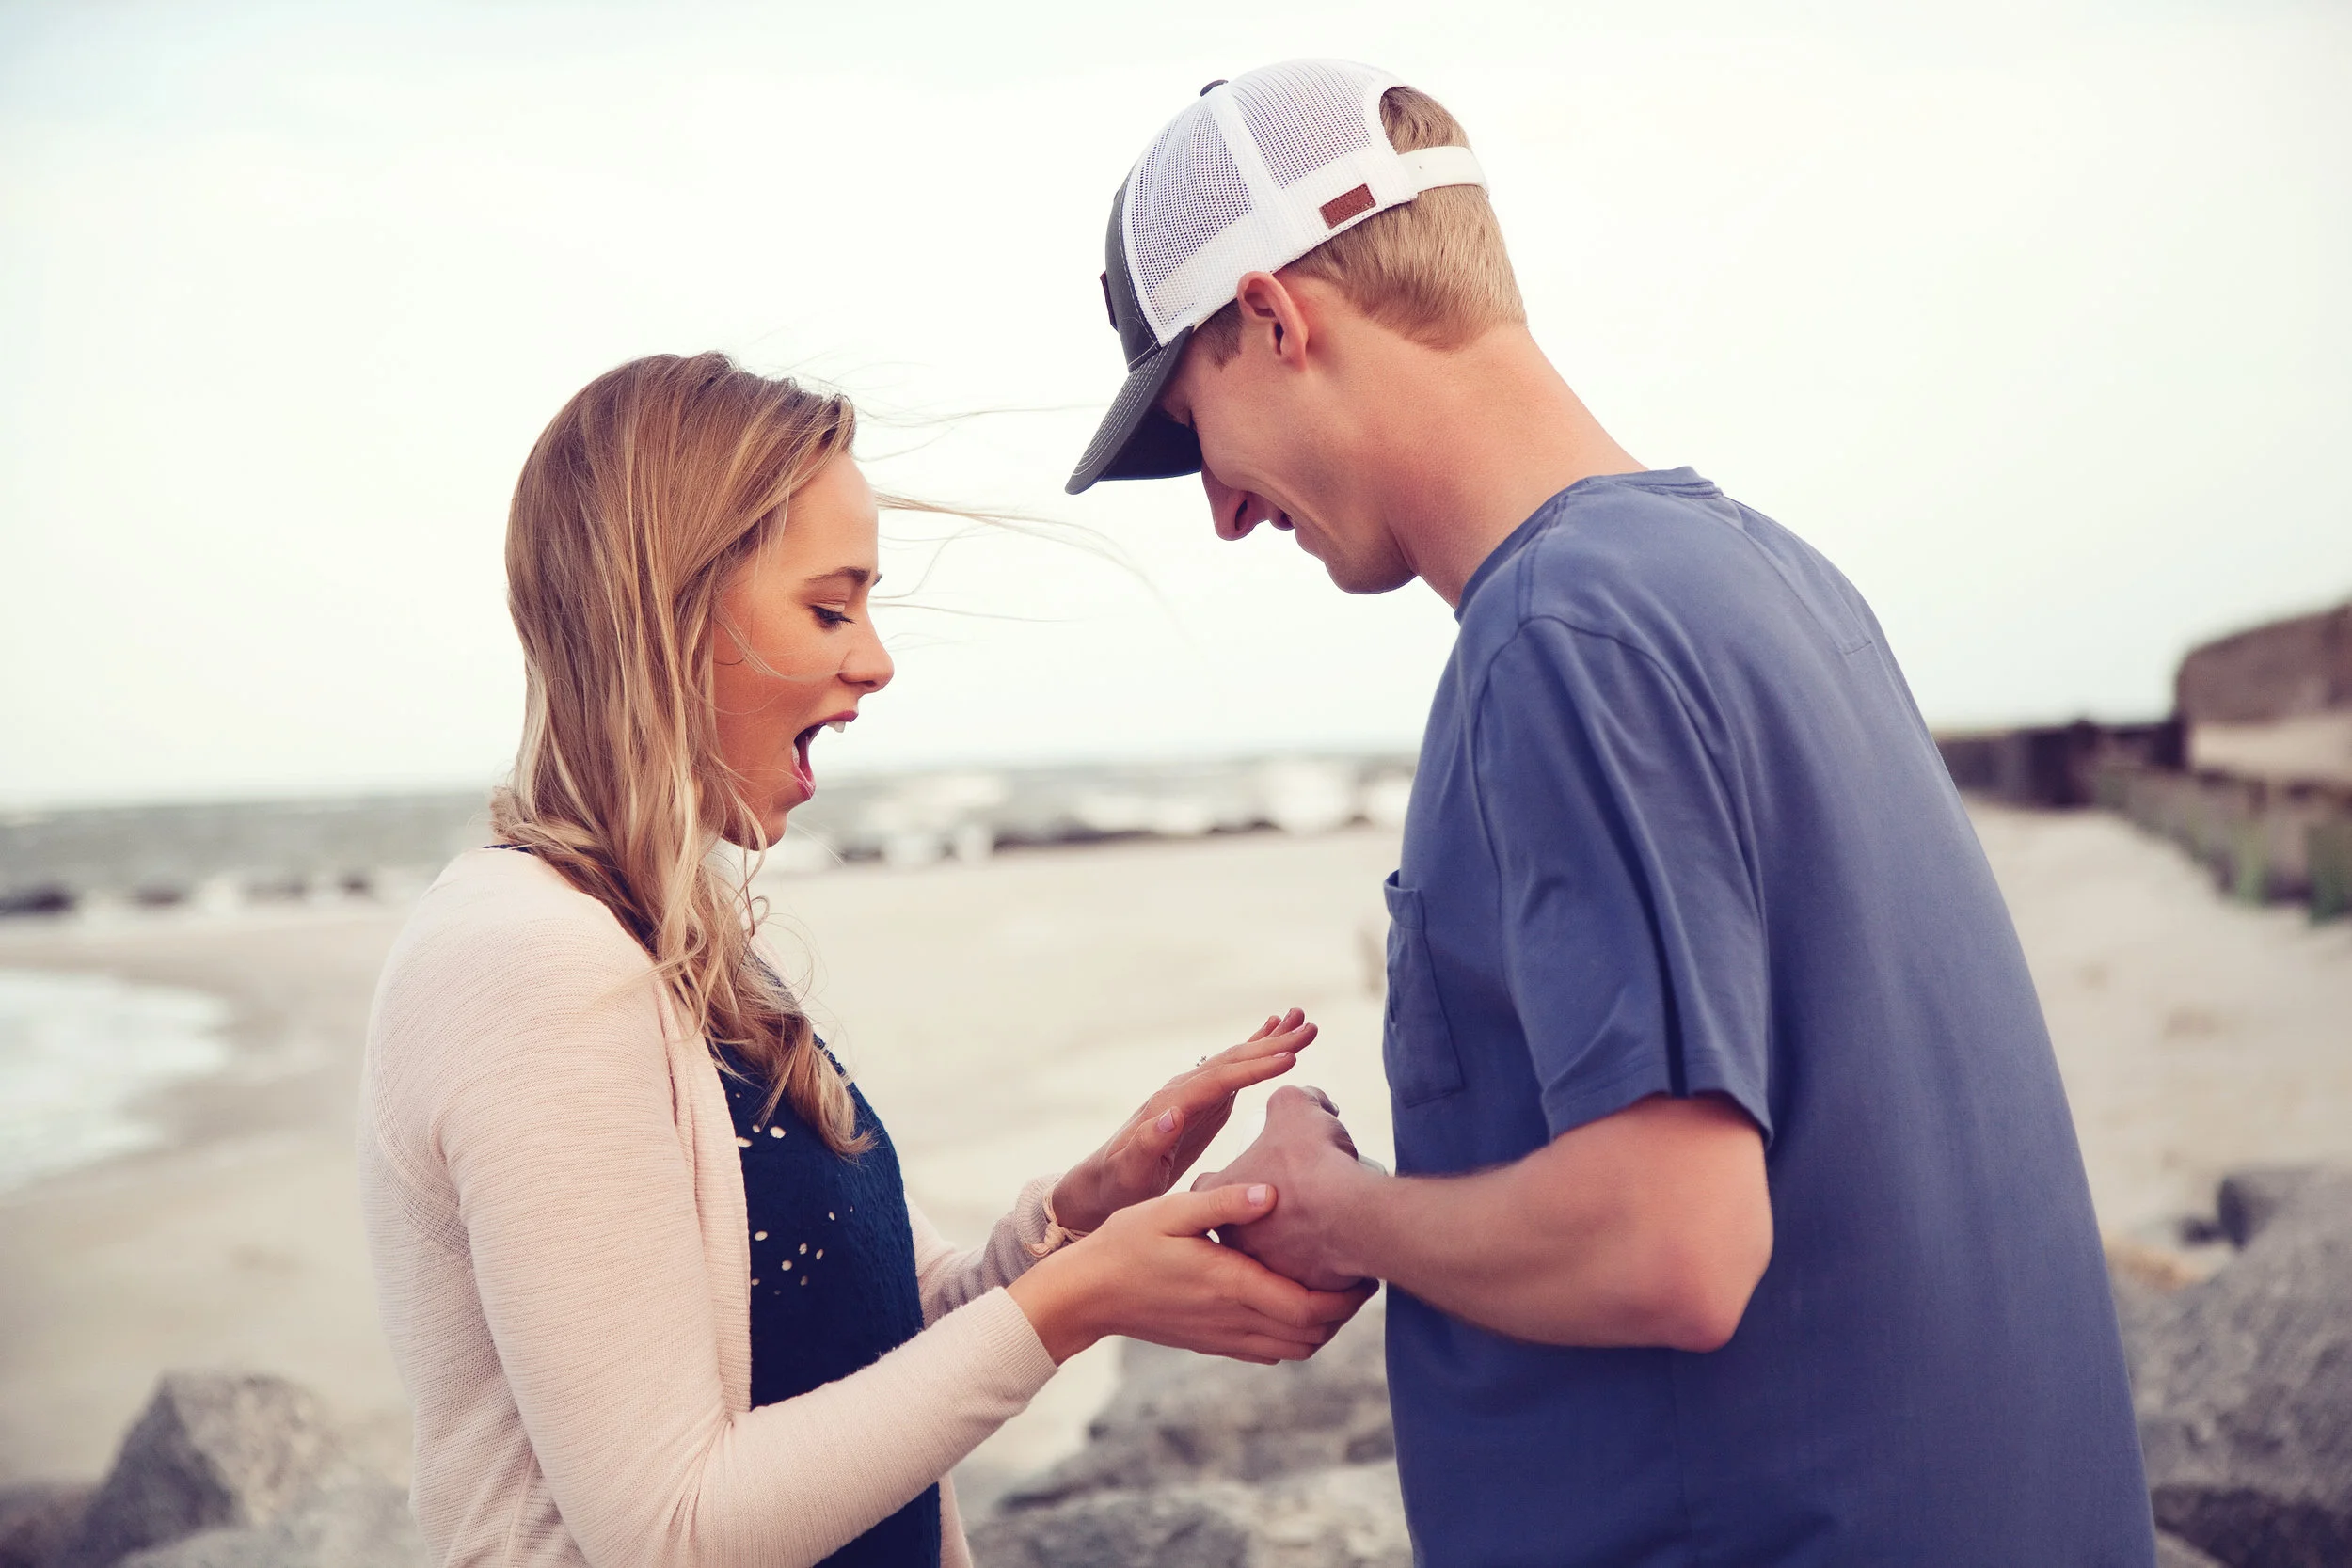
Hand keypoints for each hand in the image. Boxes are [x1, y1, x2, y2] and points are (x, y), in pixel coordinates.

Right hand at [1005, 1182, 1373, 1364]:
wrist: (1087, 1296)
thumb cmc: (1126, 1244)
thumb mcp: (1171, 1209)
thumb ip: (1224, 1201)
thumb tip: (1273, 1191)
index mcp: (1230, 1284)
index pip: (1308, 1308)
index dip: (1347, 1297)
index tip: (1365, 1269)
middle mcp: (1232, 1319)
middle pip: (1312, 1336)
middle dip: (1343, 1312)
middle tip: (1358, 1274)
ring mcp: (1223, 1338)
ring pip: (1294, 1349)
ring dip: (1321, 1326)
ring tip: (1332, 1286)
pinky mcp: (1213, 1343)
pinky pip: (1269, 1351)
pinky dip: (1294, 1335)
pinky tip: (1292, 1300)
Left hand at [1051, 1008, 1317, 1233]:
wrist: (1104, 1181)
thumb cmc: (1119, 1181)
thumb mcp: (1131, 1169)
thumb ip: (1148, 1143)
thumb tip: (1172, 1113)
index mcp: (1172, 1103)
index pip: (1219, 1079)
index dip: (1254, 1068)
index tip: (1290, 1058)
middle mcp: (1183, 1089)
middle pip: (1233, 1060)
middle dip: (1272, 1044)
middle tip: (1309, 1028)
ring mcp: (1194, 1092)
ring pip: (1237, 1059)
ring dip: (1270, 1039)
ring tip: (1301, 1018)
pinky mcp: (1203, 1101)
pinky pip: (1235, 1071)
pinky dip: (1256, 1051)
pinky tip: (1273, 1034)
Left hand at [1192, 1085, 1378, 1292]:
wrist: (1349, 1215)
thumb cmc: (1312, 1161)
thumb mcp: (1295, 1108)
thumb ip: (1287, 1100)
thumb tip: (1302, 1102)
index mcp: (1217, 1199)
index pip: (1212, 1188)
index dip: (1240, 1175)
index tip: (1267, 1169)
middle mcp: (1231, 1243)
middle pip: (1244, 1225)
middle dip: (1268, 1214)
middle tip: (1299, 1197)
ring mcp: (1262, 1274)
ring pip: (1275, 1255)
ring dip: (1294, 1241)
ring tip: (1324, 1221)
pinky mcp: (1295, 1295)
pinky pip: (1304, 1278)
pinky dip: (1320, 1263)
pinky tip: (1339, 1244)